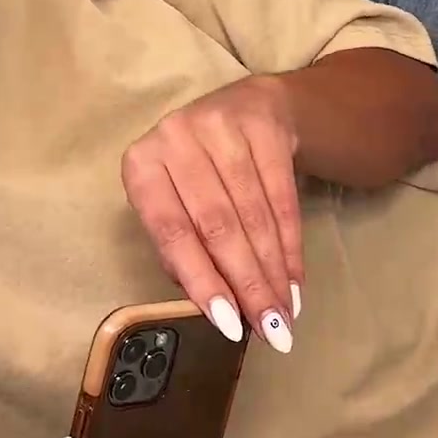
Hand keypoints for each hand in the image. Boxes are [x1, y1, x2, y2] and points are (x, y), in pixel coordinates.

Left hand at [122, 75, 301, 352]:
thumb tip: (214, 309)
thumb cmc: (198, 171)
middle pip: (218, 225)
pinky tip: (295, 281)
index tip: (228, 324)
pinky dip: (291, 246)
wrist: (248, 106)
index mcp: (142, 164)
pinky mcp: (265, 125)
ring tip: (285, 317)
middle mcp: (177, 138)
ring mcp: (222, 126)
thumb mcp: (175, 202)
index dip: (202, 280)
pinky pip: (282, 197)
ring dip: (272, 272)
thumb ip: (182, 250)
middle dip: (247, 284)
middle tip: (269, 331)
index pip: (172, 231)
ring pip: (254, 215)